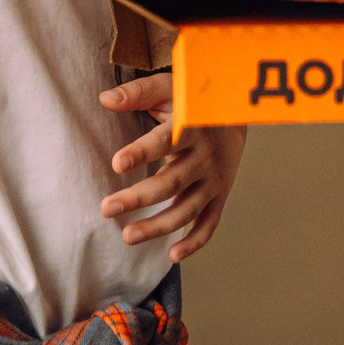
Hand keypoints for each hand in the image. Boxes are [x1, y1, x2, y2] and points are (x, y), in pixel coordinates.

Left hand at [99, 75, 245, 262]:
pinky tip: (172, 255)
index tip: (117, 163)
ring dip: (158, 226)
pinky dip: (194, 242)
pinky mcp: (220, 196)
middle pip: (172, 182)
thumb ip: (139, 92)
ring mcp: (214, 180)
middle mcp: (205, 156)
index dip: (143, 152)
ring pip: (187, 209)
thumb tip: (105, 98)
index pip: (166, 141)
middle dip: (139, 197)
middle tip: (107, 208)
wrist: (238, 114)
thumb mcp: (171, 88)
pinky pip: (209, 224)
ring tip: (127, 236)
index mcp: (192, 126)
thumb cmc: (193, 100)